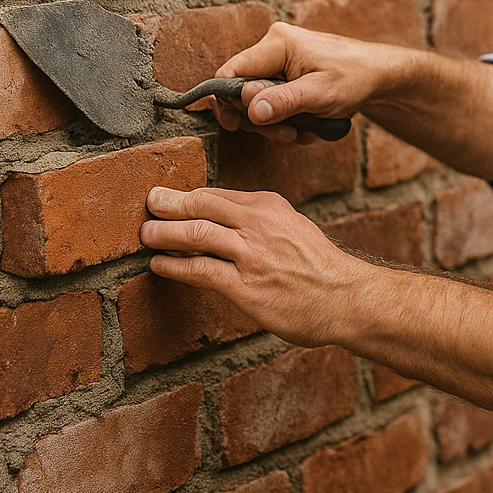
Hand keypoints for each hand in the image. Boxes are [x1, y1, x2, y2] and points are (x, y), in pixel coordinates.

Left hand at [140, 185, 373, 346]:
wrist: (346, 298)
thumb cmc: (319, 267)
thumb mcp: (293, 227)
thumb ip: (260, 221)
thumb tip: (222, 220)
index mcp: (270, 205)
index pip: (217, 194)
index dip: (187, 196)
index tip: (169, 198)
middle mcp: (258, 224)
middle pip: (201, 205)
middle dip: (168, 204)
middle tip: (149, 203)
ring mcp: (251, 255)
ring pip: (195, 234)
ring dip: (163, 234)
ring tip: (146, 234)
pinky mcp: (245, 287)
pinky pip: (200, 271)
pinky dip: (173, 266)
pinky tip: (159, 265)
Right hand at [213, 22, 403, 143]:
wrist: (379, 76)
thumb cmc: (355, 77)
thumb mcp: (321, 94)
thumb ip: (284, 101)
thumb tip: (250, 110)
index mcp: (277, 43)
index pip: (230, 72)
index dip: (227, 102)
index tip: (237, 125)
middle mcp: (273, 49)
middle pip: (241, 92)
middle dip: (262, 119)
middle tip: (288, 134)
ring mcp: (279, 64)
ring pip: (258, 103)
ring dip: (278, 124)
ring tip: (304, 131)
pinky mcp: (286, 78)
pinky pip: (274, 104)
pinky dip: (289, 120)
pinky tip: (310, 124)